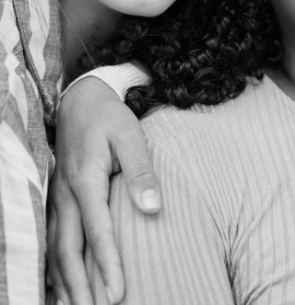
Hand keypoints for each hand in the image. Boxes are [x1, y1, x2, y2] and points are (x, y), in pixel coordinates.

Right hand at [47, 76, 160, 303]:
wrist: (81, 101)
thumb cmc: (110, 119)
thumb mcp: (131, 136)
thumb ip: (141, 171)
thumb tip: (153, 207)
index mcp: (85, 181)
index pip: (97, 233)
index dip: (107, 266)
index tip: (116, 295)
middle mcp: (65, 196)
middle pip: (67, 251)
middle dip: (80, 287)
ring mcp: (56, 198)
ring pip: (55, 249)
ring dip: (64, 282)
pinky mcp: (56, 199)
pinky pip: (50, 239)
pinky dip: (54, 266)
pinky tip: (60, 284)